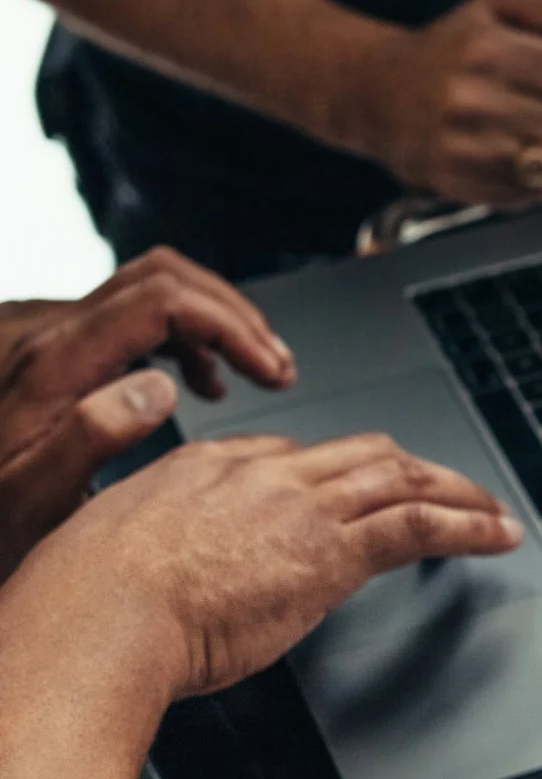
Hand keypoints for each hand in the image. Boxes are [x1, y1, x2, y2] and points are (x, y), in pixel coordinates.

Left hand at [0, 249, 295, 580]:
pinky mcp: (47, 352)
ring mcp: (45, 338)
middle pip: (163, 276)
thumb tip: (159, 385)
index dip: (230, 325)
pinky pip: (127, 316)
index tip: (269, 371)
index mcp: (51, 366)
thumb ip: (91, 439)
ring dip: (212, 323)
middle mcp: (45, 336)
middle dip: (233, 315)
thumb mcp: (29, 502)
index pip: (163, 299)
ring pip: (149, 288)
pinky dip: (180, 338)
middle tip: (275, 368)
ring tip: (252, 373)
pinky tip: (193, 381)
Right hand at [9, 432, 522, 703]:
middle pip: (360, 454)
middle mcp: (261, 474)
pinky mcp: (332, 552)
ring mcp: (301, 507)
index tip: (354, 491)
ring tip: (494, 512)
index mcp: (206, 466)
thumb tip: (177, 569)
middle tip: (449, 488)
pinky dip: (470, 526)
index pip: (289, 454)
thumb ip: (159, 544)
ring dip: (457, 493)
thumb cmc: (88, 602)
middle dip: (412, 469)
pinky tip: (499, 535)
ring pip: (401, 480)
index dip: (333, 473)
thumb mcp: (114, 548)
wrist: (99, 615)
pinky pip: (420, 526)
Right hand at [353, 0, 541, 207]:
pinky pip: (535, 196)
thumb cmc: (457, 45)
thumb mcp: (503, 3)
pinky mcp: (460, 186)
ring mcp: (464, 149)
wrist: (379, 91)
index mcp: (486, 49)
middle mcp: (471, 100)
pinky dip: (536, 181)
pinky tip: (512, 156)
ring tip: (531, 130)